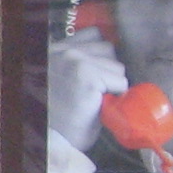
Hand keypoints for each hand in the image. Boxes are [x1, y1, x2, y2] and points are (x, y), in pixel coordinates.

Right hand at [49, 28, 128, 156]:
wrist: (52, 137)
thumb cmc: (57, 114)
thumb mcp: (61, 77)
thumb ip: (76, 62)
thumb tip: (106, 56)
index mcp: (54, 50)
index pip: (93, 35)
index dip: (100, 54)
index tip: (97, 72)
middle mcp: (63, 51)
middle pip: (108, 48)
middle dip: (108, 69)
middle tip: (95, 90)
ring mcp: (76, 61)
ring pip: (117, 66)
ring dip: (113, 83)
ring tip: (95, 99)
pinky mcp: (88, 77)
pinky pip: (120, 82)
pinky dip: (116, 96)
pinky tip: (99, 105)